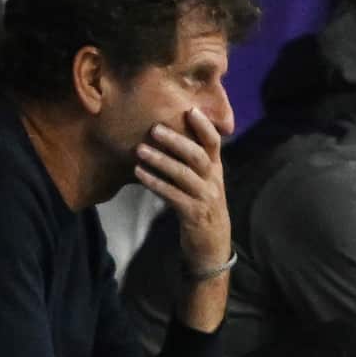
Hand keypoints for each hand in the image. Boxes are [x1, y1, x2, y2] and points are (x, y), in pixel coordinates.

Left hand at [134, 108, 231, 272]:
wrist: (213, 247)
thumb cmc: (203, 210)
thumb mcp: (205, 185)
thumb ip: (194, 165)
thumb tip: (171, 139)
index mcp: (216, 171)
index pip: (214, 143)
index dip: (204, 126)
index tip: (190, 109)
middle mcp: (213, 181)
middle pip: (198, 155)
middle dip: (177, 140)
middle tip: (154, 128)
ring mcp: (205, 198)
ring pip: (184, 174)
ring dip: (161, 160)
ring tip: (140, 150)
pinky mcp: (193, 214)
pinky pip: (172, 195)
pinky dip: (155, 183)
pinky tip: (139, 174)